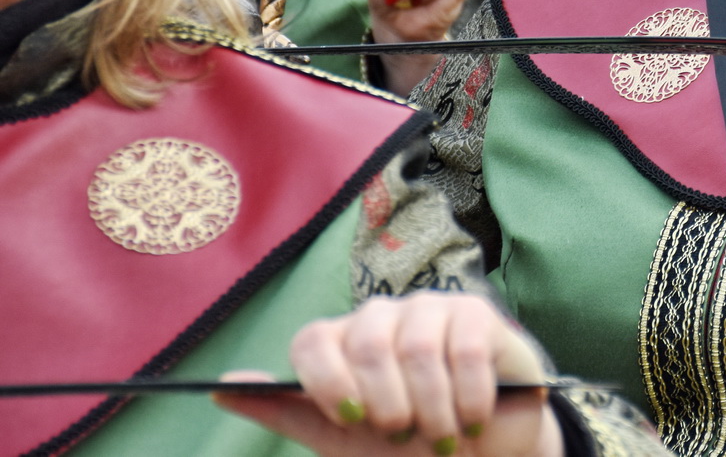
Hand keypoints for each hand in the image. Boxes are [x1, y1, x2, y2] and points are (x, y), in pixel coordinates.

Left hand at [213, 292, 560, 456]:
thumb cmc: (404, 448)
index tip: (350, 420)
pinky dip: (468, 397)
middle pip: (366, 342)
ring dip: (431, 408)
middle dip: (385, 403)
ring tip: (441, 437)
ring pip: (417, 348)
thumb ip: (286, 412)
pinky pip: (464, 350)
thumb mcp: (340, 439)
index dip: (326, 382)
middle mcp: (383, 316)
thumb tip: (220, 387)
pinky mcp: (477, 315)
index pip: (314, 340)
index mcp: (343, 342)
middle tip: (402, 435)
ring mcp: (431, 309)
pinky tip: (473, 419)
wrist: (480, 456)